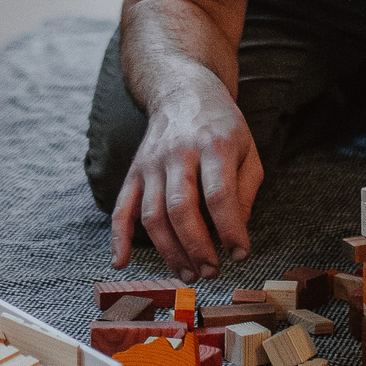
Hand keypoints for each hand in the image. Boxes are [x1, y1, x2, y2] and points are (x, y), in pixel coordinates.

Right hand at [109, 85, 261, 283]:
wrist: (182, 91)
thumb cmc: (221, 126)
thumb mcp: (247, 149)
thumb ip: (246, 190)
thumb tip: (236, 233)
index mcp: (213, 145)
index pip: (219, 195)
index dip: (230, 230)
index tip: (240, 254)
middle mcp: (178, 153)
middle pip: (181, 208)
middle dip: (197, 247)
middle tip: (211, 272)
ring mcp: (151, 163)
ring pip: (153, 215)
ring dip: (169, 251)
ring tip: (187, 274)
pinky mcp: (134, 172)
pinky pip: (122, 208)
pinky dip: (117, 237)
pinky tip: (121, 262)